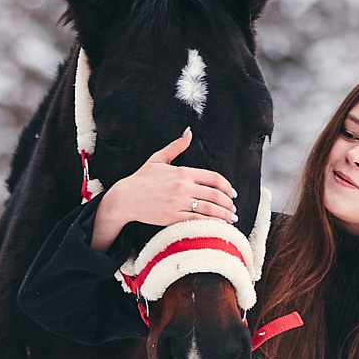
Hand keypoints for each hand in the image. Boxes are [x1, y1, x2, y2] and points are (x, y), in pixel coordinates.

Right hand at [89, 128, 238, 251]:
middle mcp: (183, 187)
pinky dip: (210, 224)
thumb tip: (189, 132)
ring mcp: (178, 202)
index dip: (228, 187)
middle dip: (228, 204)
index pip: (214, 178)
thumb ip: (176, 146)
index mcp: (183, 172)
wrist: (125, 198)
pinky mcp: (172, 217)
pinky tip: (217, 226)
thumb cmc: (141, 178)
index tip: (233, 194)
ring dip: (224, 216)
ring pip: (209, 210)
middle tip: (233, 209)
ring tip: (230, 219)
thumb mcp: (158, 158)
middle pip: (215, 195)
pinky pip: (197, 221)